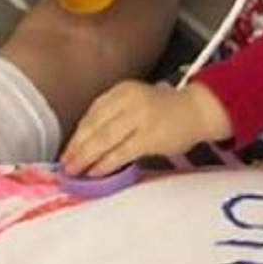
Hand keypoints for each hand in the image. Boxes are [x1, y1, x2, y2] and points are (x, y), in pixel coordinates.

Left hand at [60, 80, 232, 176]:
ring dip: (86, 157)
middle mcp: (127, 100)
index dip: (78, 133)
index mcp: (121, 90)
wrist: (197, 110)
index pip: (92, 113)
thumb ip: (115, 115)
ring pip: (104, 139)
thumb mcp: (136, 102)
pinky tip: (95, 172)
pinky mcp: (150, 136)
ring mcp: (139, 117)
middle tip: (65, 163)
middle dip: (77, 147)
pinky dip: (105, 163)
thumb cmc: (165, 110)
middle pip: (94, 125)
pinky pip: (121, 152)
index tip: (67, 148)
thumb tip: (88, 141)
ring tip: (74, 171)